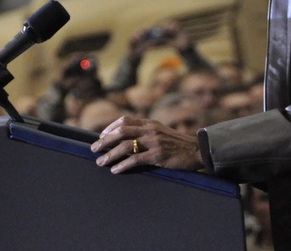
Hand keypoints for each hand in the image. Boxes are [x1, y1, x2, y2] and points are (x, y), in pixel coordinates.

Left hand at [90, 115, 205, 173]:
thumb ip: (146, 131)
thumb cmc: (177, 143)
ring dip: (110, 155)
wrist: (196, 151)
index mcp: (150, 123)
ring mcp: (154, 142)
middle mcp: (150, 130)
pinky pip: (136, 160)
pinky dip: (123, 165)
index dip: (110, 127)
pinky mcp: (158, 155)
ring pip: (125, 146)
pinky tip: (115, 170)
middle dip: (105, 141)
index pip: (125, 121)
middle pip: (121, 132)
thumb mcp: (161, 131)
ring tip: (100, 162)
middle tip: (94, 149)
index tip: (101, 136)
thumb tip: (127, 136)